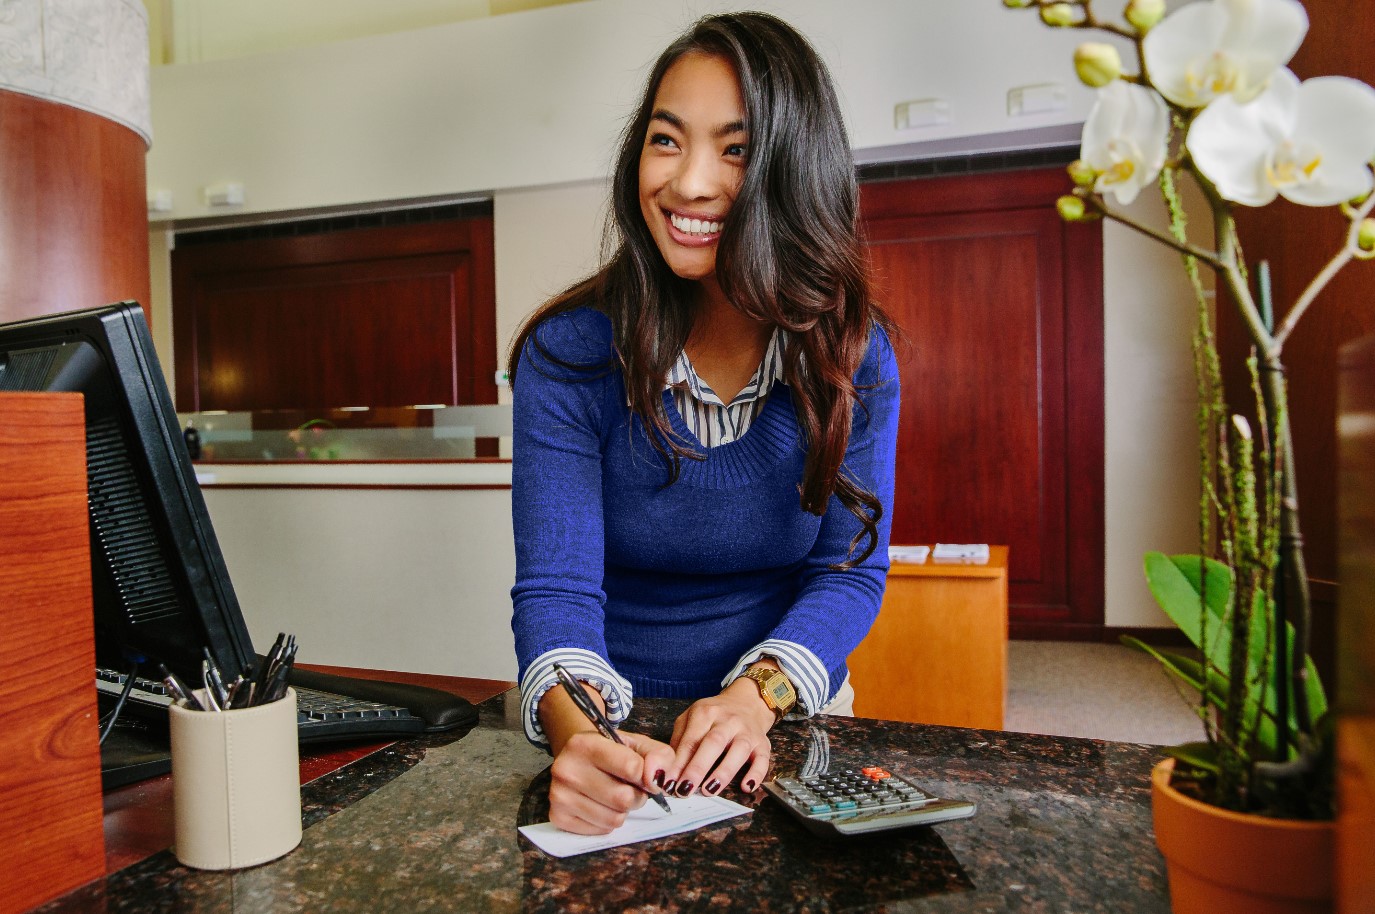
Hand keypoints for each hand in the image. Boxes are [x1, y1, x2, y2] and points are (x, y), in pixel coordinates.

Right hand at [547, 729, 675, 834]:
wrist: (578, 759)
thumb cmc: (612, 753)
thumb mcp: (638, 745)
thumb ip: (659, 756)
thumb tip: (656, 780)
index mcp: (585, 744)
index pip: (632, 768)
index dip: (645, 775)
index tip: (641, 773)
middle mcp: (566, 769)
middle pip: (623, 798)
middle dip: (635, 796)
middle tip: (629, 787)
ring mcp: (559, 795)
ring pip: (614, 819)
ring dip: (622, 811)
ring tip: (614, 795)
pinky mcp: (558, 817)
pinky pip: (601, 830)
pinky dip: (607, 822)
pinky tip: (600, 805)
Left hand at [665, 677, 772, 797]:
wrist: (746, 702)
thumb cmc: (715, 716)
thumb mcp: (692, 718)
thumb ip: (680, 739)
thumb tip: (670, 769)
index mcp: (706, 713)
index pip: (690, 740)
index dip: (679, 763)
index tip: (669, 782)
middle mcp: (728, 721)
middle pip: (713, 743)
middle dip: (698, 768)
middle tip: (685, 789)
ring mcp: (747, 732)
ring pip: (738, 750)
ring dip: (724, 772)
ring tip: (709, 790)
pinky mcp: (763, 743)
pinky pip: (762, 759)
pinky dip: (756, 774)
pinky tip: (746, 786)